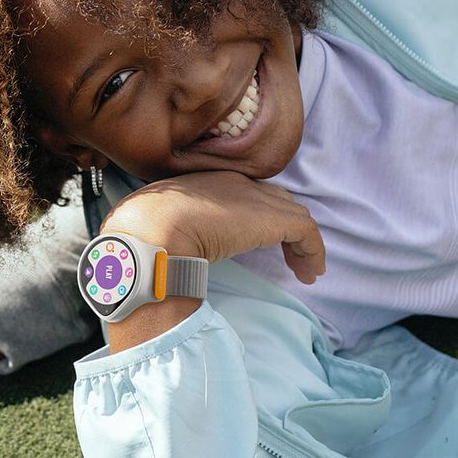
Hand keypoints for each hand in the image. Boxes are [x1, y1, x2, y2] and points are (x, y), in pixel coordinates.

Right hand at [101, 171, 325, 284]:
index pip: (247, 194)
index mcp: (209, 183)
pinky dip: (312, 251)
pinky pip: (306, 232)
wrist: (153, 226)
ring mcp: (256, 198)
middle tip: (291, 257)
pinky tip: (309, 274)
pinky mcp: (272, 218)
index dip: (260, 217)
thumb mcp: (161, 227)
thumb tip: (170, 259)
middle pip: (277, 201)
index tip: (259, 244)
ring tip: (305, 272)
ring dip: (303, 245)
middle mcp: (237, 184)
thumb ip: (172, 233)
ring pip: (295, 216)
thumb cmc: (146, 231)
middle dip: (286, 228)